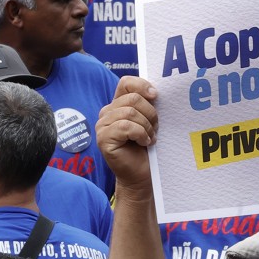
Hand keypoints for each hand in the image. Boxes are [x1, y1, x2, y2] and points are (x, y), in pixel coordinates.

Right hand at [95, 75, 158, 189]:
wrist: (142, 175)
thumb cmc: (146, 148)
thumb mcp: (148, 120)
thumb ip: (147, 104)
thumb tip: (154, 91)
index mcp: (117, 104)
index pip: (126, 83)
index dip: (142, 86)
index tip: (156, 96)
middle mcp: (107, 113)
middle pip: (132, 99)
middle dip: (150, 114)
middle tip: (155, 129)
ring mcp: (102, 126)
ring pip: (130, 113)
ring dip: (146, 126)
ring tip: (150, 138)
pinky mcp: (103, 139)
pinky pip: (125, 127)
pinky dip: (140, 134)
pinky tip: (144, 143)